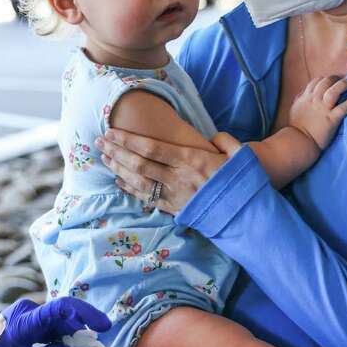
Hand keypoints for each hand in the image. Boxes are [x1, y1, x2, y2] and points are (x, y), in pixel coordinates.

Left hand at [0, 297, 110, 346]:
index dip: (86, 314)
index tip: (103, 328)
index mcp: (27, 319)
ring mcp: (32, 319)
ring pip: (63, 331)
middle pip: (67, 322)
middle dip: (83, 342)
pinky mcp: (33, 327)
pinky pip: (54, 336)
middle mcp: (32, 313)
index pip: (61, 308)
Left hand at [97, 130, 242, 213]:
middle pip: (139, 163)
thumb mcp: (239, 155)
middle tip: (100, 142)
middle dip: (117, 151)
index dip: (128, 140)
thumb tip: (212, 137)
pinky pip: (147, 198)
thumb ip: (224, 141)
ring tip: (104, 158)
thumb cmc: (242, 182)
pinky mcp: (175, 209)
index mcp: (191, 160)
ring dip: (119, 169)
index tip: (112, 131)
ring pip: (139, 181)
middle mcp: (178, 178)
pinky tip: (119, 180)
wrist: (246, 214)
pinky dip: (130, 189)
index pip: (151, 148)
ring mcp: (175, 195)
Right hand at [289, 77, 346, 150]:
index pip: (317, 81)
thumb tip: (303, 93)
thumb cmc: (296, 128)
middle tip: (346, 79)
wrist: (298, 142)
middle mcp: (315, 100)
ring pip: (335, 89)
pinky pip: (345, 106)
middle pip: (327, 81)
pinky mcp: (331, 119)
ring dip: (346, 83)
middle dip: (338, 77)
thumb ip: (300, 99)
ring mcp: (323, 109)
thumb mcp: (295, 109)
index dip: (327, 78)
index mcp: (306, 97)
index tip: (334, 80)